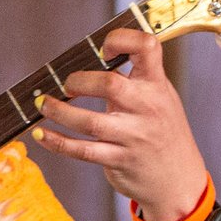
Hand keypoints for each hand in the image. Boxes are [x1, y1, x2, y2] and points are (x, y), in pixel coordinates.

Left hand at [32, 28, 209, 220]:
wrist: (179, 180)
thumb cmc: (163, 131)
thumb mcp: (161, 98)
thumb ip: (136, 78)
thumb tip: (96, 56)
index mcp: (157, 85)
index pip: (147, 47)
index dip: (121, 39)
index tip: (103, 48)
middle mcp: (146, 108)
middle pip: (109, 84)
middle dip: (79, 81)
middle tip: (67, 86)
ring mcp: (133, 137)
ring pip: (89, 122)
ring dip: (59, 111)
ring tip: (43, 104)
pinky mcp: (118, 160)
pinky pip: (82, 150)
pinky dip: (57, 141)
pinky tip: (41, 134)